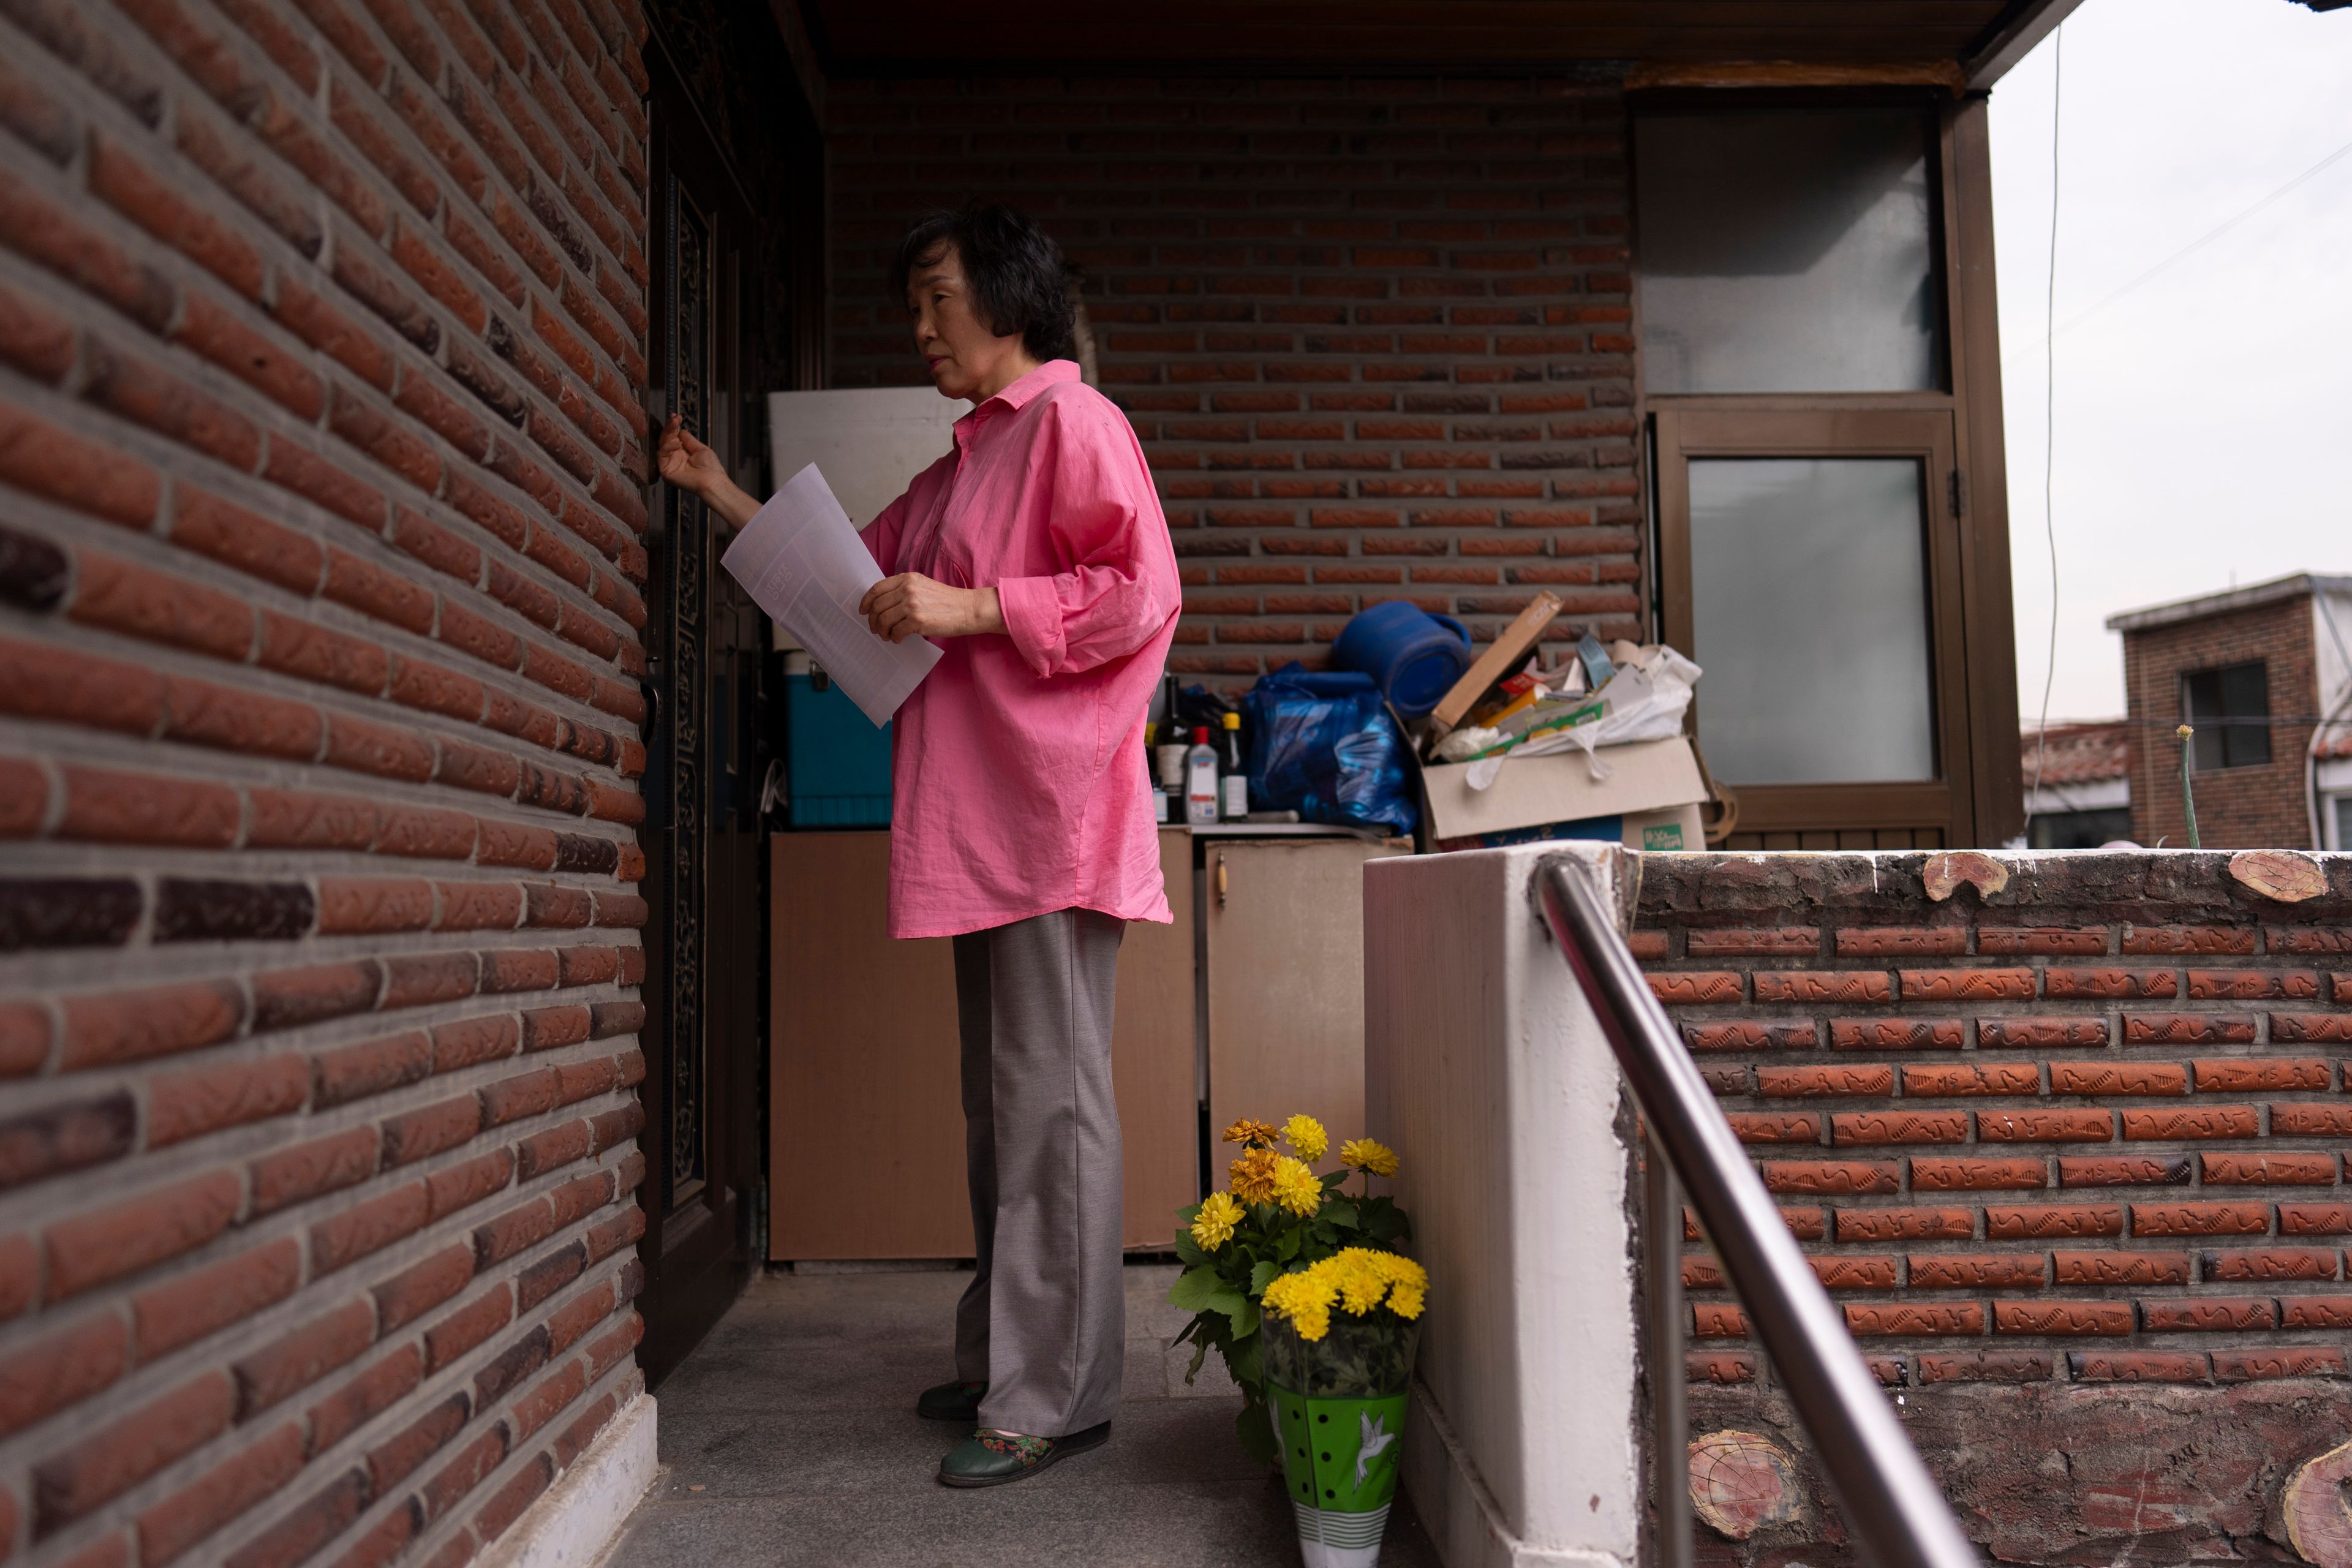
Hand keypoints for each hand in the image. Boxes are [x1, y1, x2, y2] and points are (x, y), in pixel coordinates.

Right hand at [655, 414, 756, 531]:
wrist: (713, 481)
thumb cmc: (711, 468)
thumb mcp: (700, 449)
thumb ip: (689, 440)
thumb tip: (680, 430)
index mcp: (682, 453)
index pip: (673, 437)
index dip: (673, 426)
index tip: (676, 416)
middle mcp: (674, 458)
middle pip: (666, 440)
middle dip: (669, 427)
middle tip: (674, 418)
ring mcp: (669, 465)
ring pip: (661, 445)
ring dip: (667, 433)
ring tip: (674, 425)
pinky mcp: (665, 471)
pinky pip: (661, 455)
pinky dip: (667, 447)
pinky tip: (677, 444)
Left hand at [859, 574, 1004, 641]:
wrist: (968, 609)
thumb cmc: (947, 601)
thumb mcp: (923, 586)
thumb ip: (904, 590)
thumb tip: (884, 605)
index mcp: (907, 579)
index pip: (877, 589)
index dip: (866, 602)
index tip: (863, 611)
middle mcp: (907, 589)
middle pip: (877, 606)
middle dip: (873, 621)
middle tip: (876, 629)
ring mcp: (912, 605)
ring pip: (883, 620)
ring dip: (882, 631)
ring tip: (888, 636)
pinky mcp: (917, 621)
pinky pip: (896, 632)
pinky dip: (894, 637)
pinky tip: (899, 639)